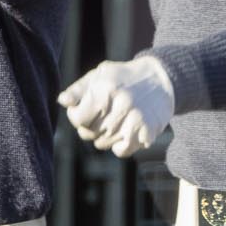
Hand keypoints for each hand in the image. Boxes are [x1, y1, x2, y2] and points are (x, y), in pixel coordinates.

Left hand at [58, 55, 176, 155]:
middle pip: (89, 133)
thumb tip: (63, 101)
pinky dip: (119, 145)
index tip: (84, 109)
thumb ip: (79, 89)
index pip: (78, 119)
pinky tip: (124, 131)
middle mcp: (122, 104)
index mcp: (106, 88)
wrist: (162, 79)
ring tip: (114, 120)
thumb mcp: (101, 74)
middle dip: (90, 126)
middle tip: (101, 115)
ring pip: (103, 143)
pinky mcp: (147, 132)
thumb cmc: (124, 77)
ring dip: (104, 136)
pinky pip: (122, 151)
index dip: (76, 116)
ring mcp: (136, 119)